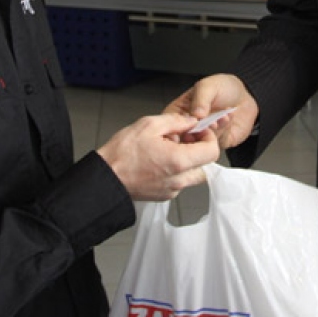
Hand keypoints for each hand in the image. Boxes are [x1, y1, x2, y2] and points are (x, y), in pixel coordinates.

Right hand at [97, 113, 219, 200]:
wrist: (105, 179)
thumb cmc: (122, 154)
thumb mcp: (149, 125)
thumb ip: (176, 121)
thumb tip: (191, 121)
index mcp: (179, 161)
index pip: (212, 151)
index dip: (208, 138)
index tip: (198, 131)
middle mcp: (179, 179)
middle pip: (206, 165)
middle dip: (199, 150)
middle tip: (184, 139)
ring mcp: (172, 190)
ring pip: (193, 175)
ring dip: (187, 161)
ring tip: (168, 149)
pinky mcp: (164, 196)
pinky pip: (179, 182)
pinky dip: (176, 171)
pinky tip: (160, 160)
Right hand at [165, 74, 258, 149]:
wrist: (245, 94)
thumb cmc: (223, 87)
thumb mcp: (208, 86)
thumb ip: (201, 99)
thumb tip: (196, 114)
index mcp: (180, 113)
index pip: (172, 126)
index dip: (178, 129)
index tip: (189, 126)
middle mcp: (190, 127)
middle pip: (186, 139)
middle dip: (200, 131)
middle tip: (211, 121)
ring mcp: (204, 137)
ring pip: (203, 143)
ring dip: (215, 129)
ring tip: (224, 114)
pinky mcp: (218, 142)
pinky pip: (218, 143)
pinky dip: (224, 130)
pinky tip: (229, 117)